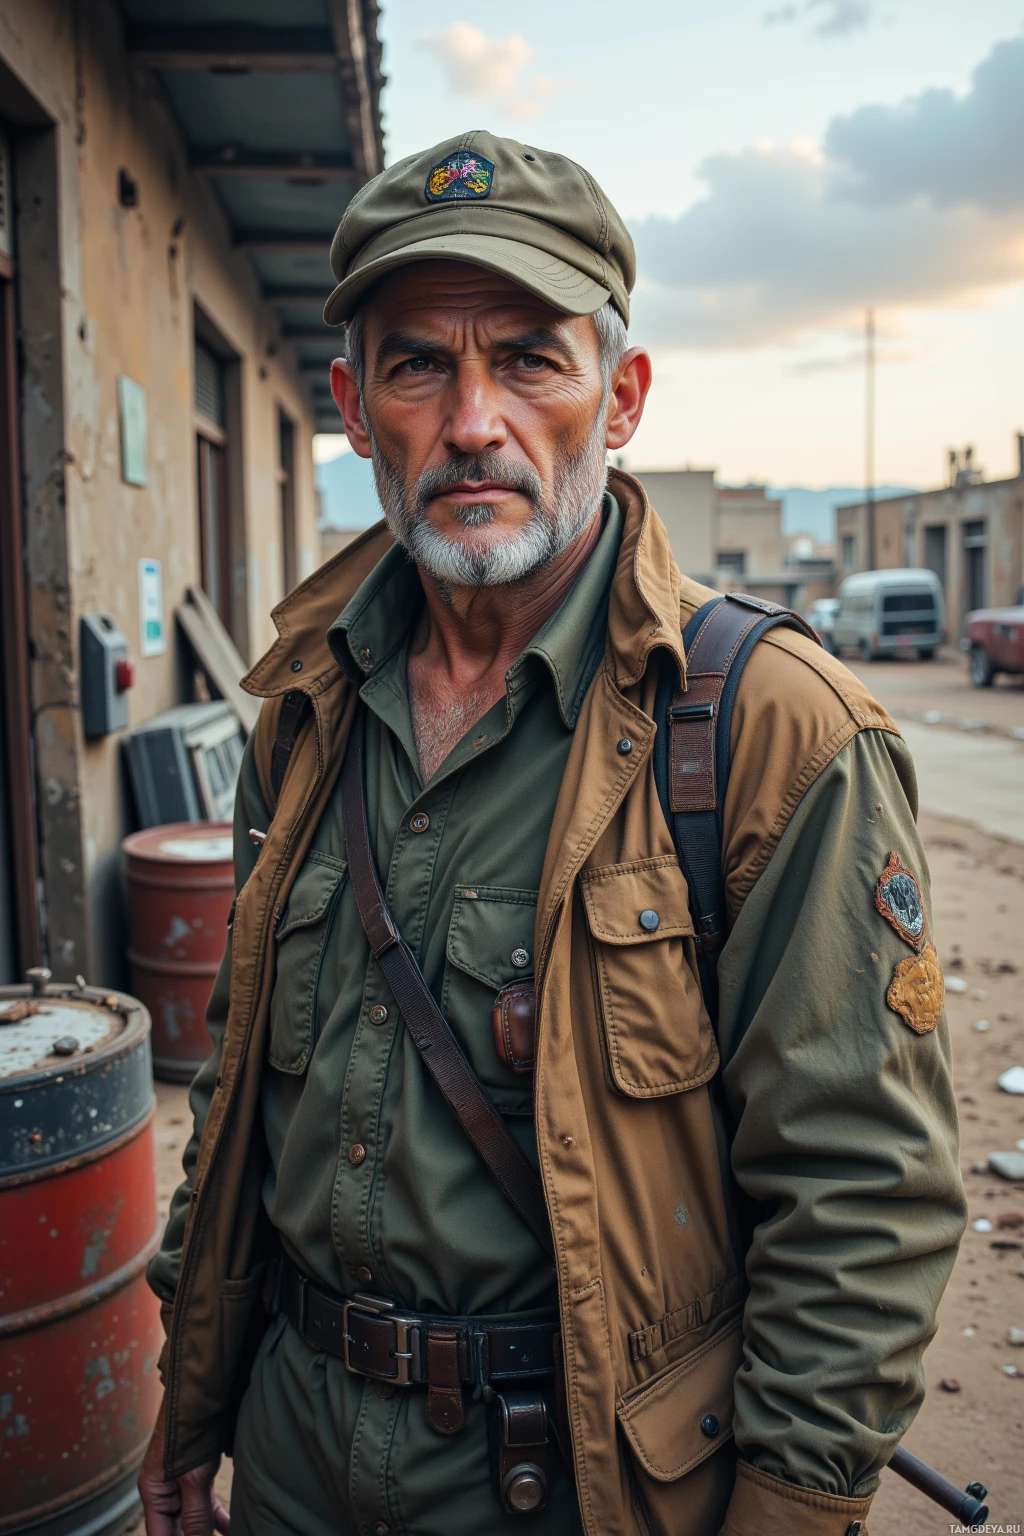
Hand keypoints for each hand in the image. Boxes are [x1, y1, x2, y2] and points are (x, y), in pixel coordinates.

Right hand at [138, 1397, 229, 1534]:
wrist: (202, 1392)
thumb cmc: (190, 1429)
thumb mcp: (193, 1478)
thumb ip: (195, 1515)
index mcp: (154, 1493)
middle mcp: (165, 1491)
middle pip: (176, 1530)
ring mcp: (182, 1484)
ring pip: (194, 1519)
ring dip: (207, 1532)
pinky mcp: (198, 1477)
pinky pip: (206, 1506)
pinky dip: (218, 1518)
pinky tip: (232, 1528)